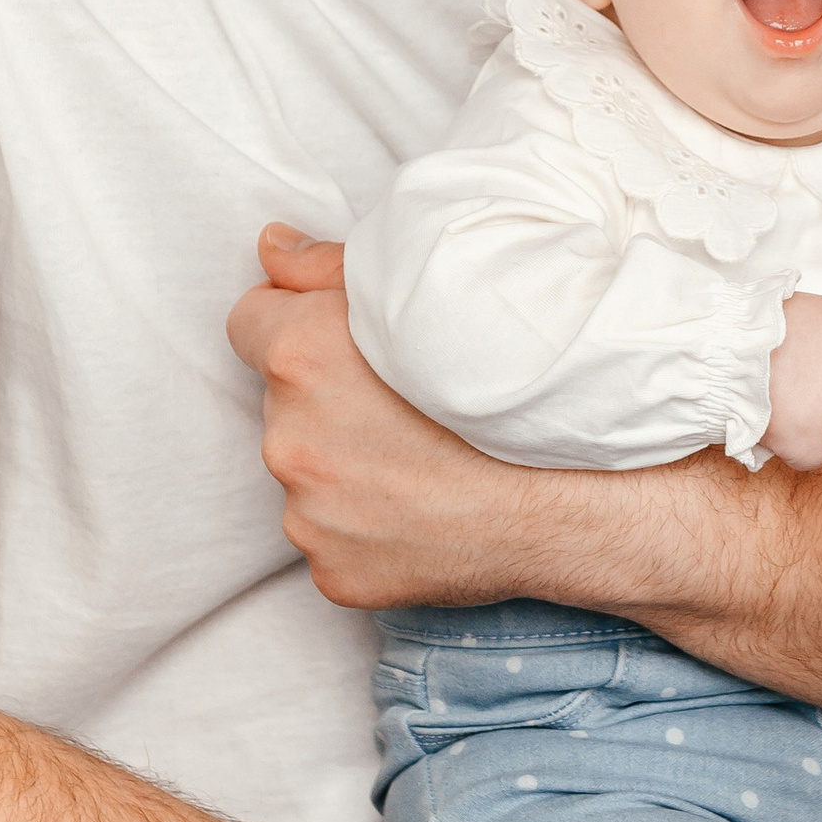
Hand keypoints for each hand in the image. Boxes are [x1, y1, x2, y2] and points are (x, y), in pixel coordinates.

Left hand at [228, 227, 561, 610]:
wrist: (573, 495)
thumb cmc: (511, 381)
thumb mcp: (425, 291)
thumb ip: (327, 267)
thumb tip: (271, 248)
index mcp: (300, 358)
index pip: (248, 322)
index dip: (294, 323)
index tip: (342, 342)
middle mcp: (288, 439)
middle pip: (284, 404)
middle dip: (327, 401)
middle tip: (403, 406)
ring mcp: (309, 515)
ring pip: (309, 476)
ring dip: (347, 467)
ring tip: (424, 462)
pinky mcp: (334, 573)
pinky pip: (334, 540)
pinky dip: (369, 528)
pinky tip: (427, 512)